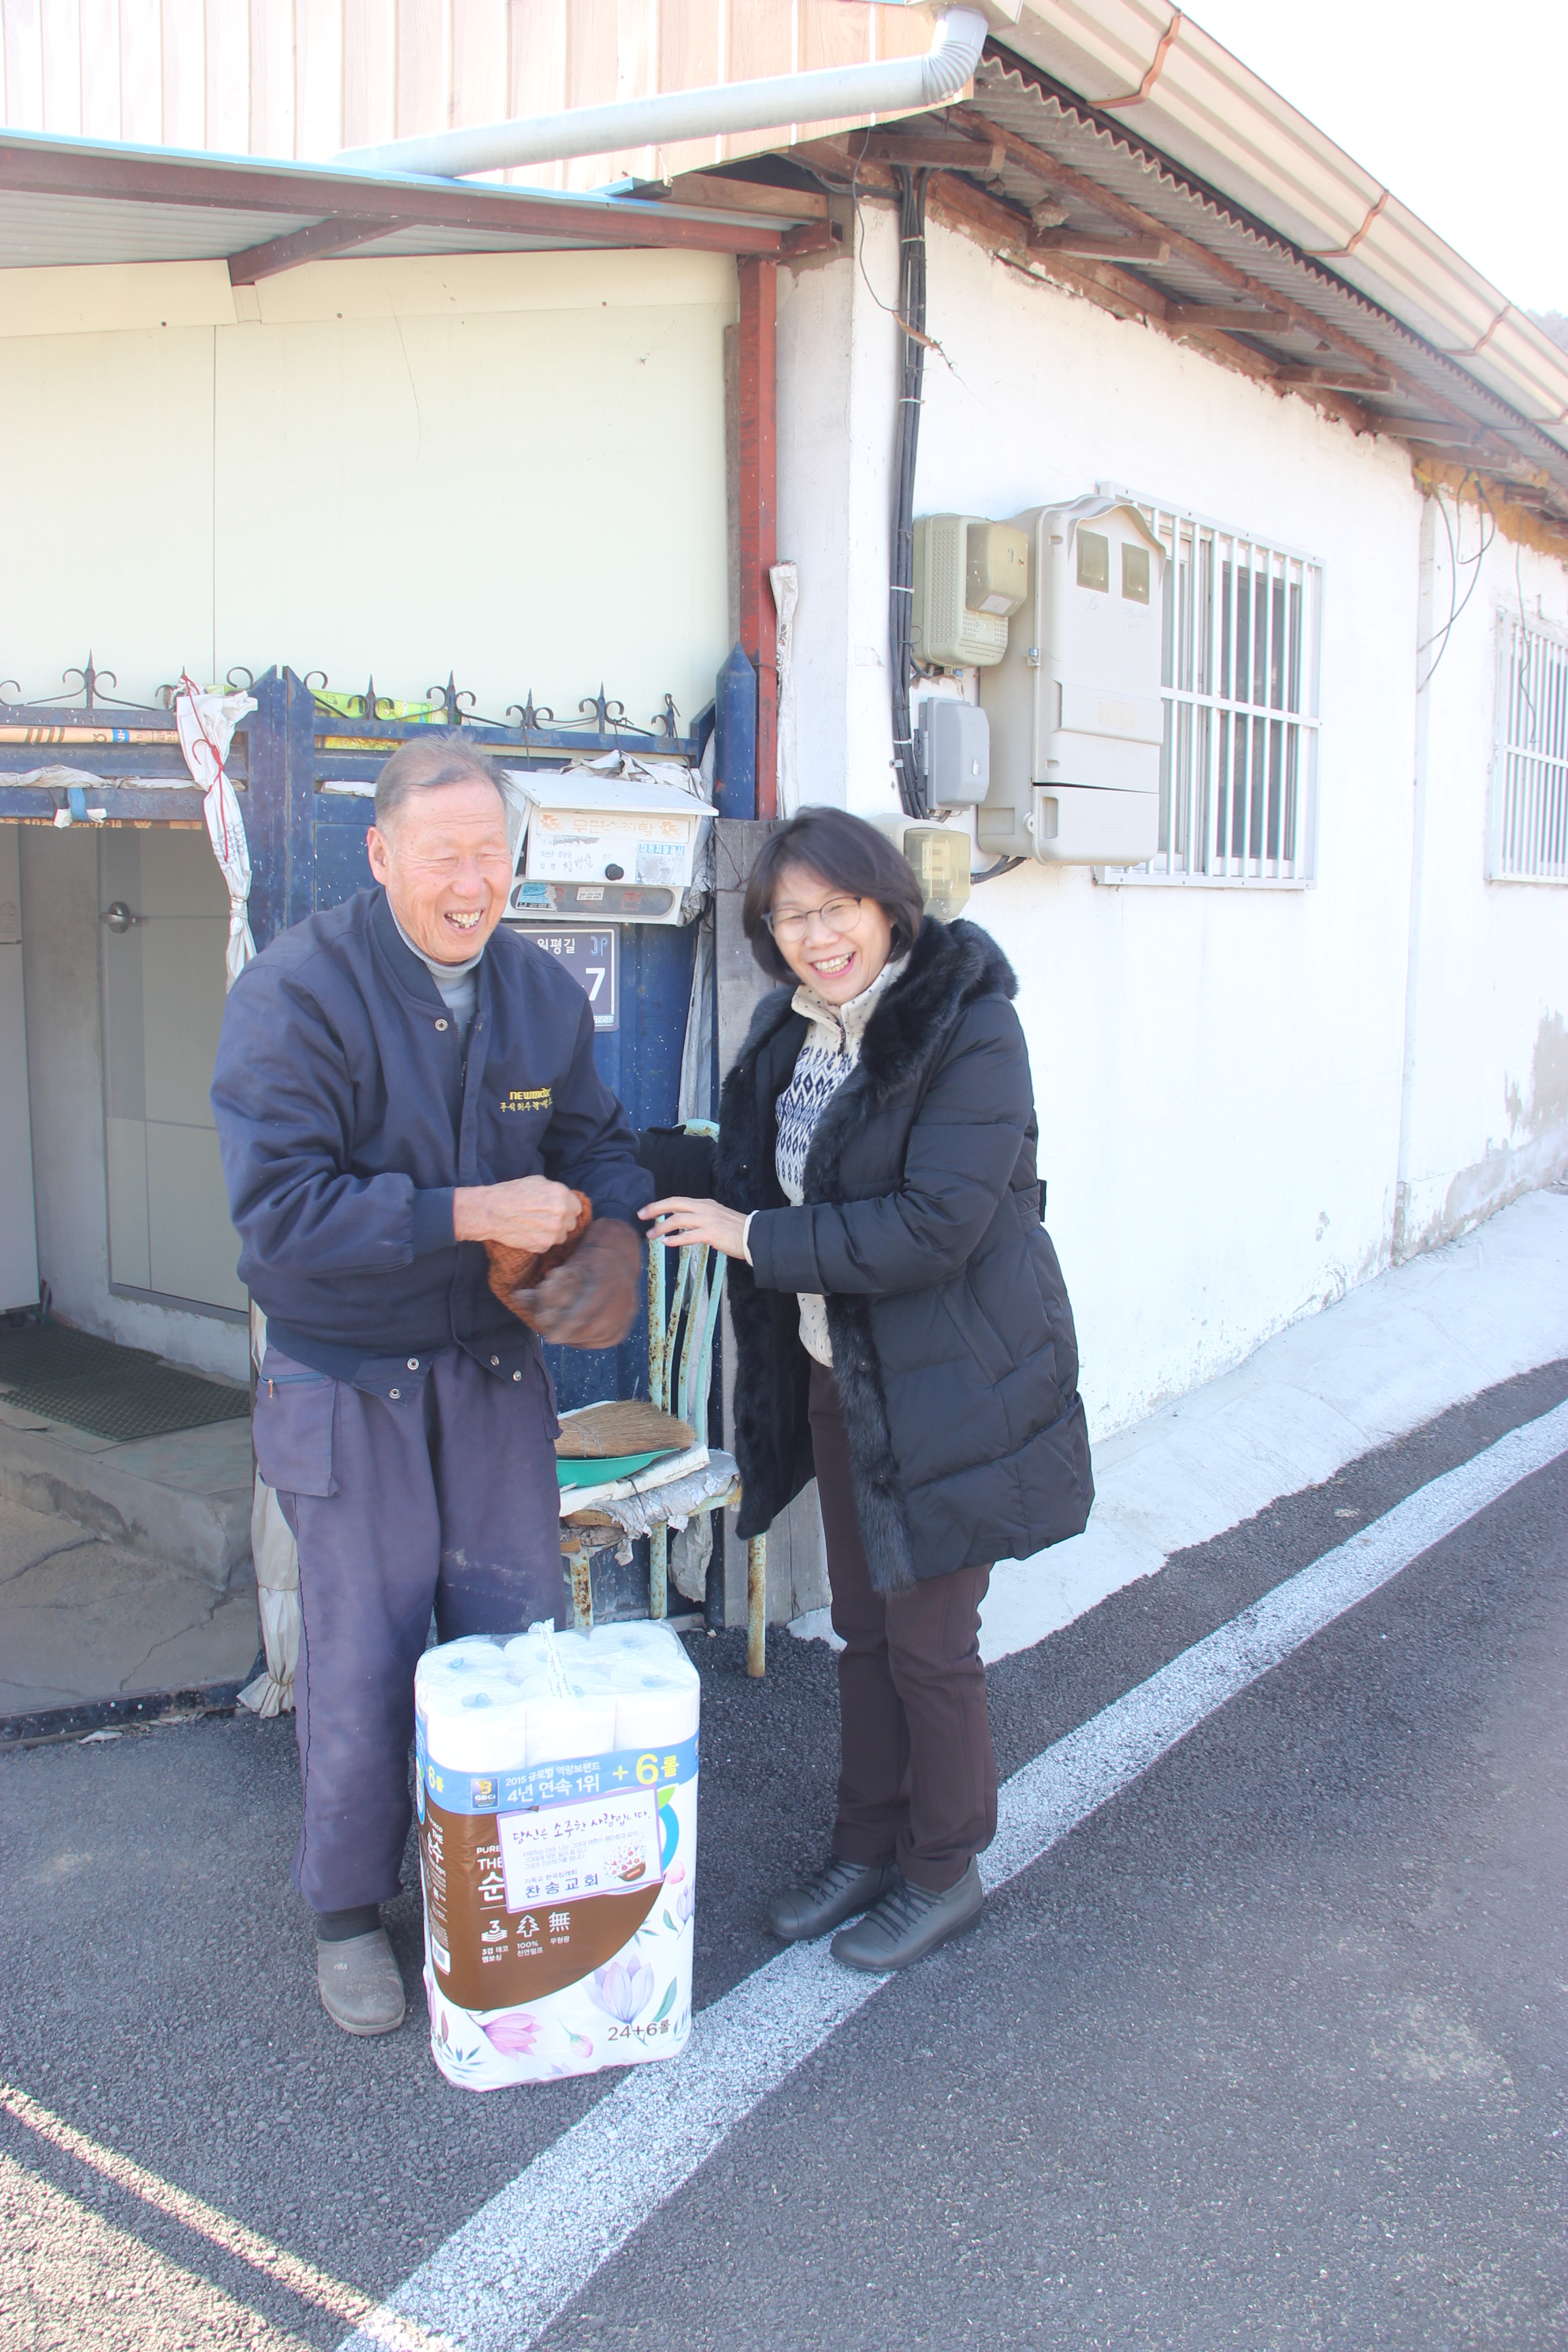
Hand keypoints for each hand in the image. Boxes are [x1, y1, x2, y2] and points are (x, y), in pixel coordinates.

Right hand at [455, 1176, 582, 1251]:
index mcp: (562, 1195)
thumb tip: (563, 1198)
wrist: (492, 1211)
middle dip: (561, 1222)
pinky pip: (549, 1245)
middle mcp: (562, 1213)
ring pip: (562, 1236)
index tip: (558, 1212)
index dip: (567, 1209)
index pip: (577, 1208)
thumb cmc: (511, 1193)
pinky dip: (541, 1241)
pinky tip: (528, 1233)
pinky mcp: (544, 1245)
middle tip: (544, 1220)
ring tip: (535, 1227)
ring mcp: (554, 1231)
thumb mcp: (536, 1181)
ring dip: (552, 1233)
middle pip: (571, 1223)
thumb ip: (554, 1191)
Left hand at [509, 1219, 641, 1349]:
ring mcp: (626, 1315)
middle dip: (567, 1333)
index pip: (585, 1311)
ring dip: (576, 1338)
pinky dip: (588, 1340)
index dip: (566, 1326)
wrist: (620, 1258)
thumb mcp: (566, 1268)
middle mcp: (622, 1300)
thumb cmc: (587, 1261)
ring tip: (561, 1332)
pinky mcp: (626, 1326)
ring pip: (597, 1338)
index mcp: (607, 1281)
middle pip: (590, 1328)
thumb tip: (515, 1298)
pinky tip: (575, 1335)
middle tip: (550, 1335)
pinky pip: (604, 1341)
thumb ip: (543, 1288)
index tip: (550, 1338)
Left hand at [639, 1196, 749, 1259]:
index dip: (660, 1204)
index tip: (647, 1210)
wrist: (753, 1236)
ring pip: (678, 1219)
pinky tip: (666, 1243)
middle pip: (674, 1203)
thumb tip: (683, 1225)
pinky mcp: (711, 1233)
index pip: (678, 1200)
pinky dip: (675, 1239)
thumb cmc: (736, 1230)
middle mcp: (704, 1208)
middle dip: (655, 1209)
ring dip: (661, 1227)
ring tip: (651, 1235)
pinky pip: (689, 1235)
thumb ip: (700, 1218)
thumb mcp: (716, 1217)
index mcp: (705, 1204)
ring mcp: (708, 1220)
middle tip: (640, 1215)